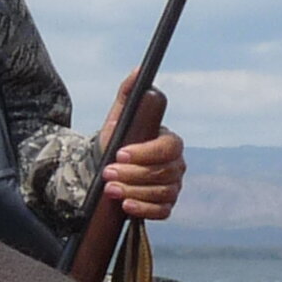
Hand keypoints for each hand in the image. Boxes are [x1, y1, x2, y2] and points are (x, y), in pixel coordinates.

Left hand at [100, 81, 185, 222]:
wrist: (105, 172)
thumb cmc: (115, 142)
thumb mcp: (118, 118)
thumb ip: (128, 94)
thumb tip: (138, 70)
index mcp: (168, 141)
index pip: (167, 147)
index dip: (145, 152)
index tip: (119, 154)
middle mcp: (176, 165)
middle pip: (163, 172)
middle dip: (133, 174)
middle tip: (107, 173)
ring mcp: (172, 186)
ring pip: (162, 192)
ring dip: (134, 191)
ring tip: (110, 189)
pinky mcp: (165, 206)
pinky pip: (162, 211)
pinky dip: (144, 209)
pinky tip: (126, 205)